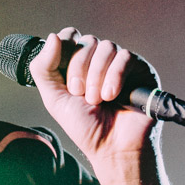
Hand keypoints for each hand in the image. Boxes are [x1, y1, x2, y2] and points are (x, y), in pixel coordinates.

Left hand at [28, 27, 159, 168]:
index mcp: (78, 64)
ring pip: (106, 47)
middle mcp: (99, 61)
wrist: (112, 147)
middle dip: (79, 70)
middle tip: (81, 95)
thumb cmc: (85, 127)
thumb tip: (53, 36)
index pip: (70, 36)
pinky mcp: (140, 69)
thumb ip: (44, 68)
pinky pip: (125, 57)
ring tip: (97, 100)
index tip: (66, 78)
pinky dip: (114, 76)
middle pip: (87, 41)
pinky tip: (111, 96)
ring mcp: (120, 64)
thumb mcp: (54, 98)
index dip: (65, 50)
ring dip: (96, 76)